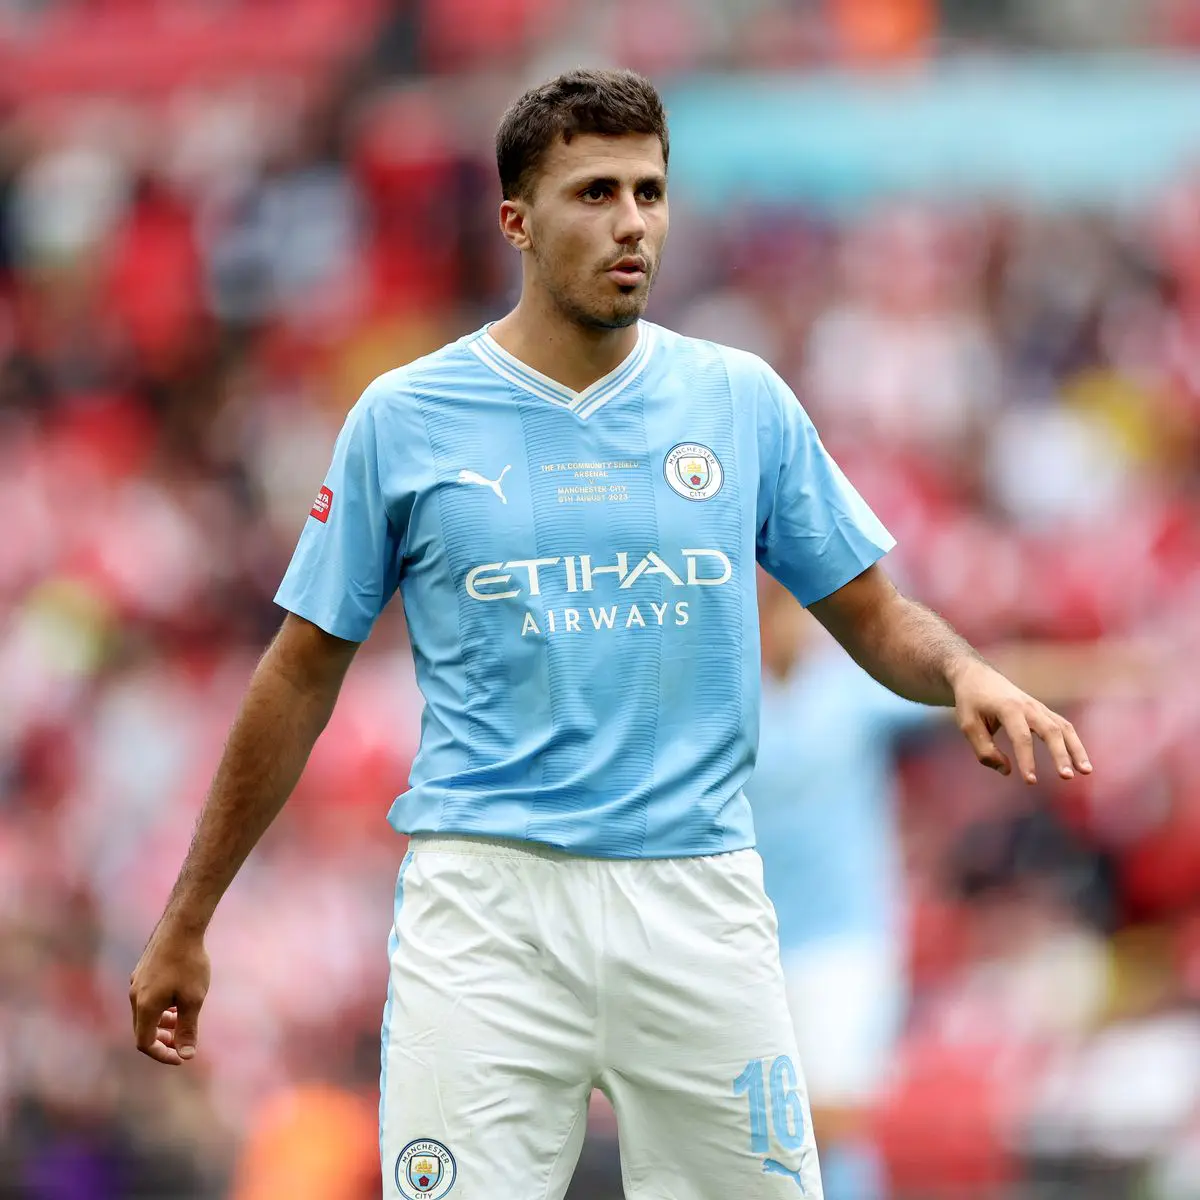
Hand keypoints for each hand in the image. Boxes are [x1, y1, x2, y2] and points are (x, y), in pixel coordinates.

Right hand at [129, 921, 210, 1064]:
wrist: (181, 926)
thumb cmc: (189, 963)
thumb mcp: (193, 1000)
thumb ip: (188, 1029)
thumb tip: (186, 1056)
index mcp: (144, 1007)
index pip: (145, 1043)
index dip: (162, 1054)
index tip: (181, 1056)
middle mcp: (134, 996)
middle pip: (142, 1030)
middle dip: (161, 1041)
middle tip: (181, 1042)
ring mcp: (136, 982)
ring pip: (144, 1013)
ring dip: (161, 1023)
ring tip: (181, 1021)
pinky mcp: (142, 971)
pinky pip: (147, 998)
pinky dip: (160, 1007)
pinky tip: (178, 999)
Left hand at [952, 659, 1092, 784]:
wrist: (977, 676)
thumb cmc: (971, 702)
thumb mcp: (968, 724)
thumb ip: (984, 750)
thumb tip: (1007, 771)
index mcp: (1008, 707)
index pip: (1021, 737)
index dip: (1027, 760)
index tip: (1031, 782)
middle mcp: (1028, 706)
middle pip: (1051, 730)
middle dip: (1061, 754)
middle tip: (1067, 776)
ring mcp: (1039, 707)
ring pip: (1064, 727)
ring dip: (1076, 749)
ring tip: (1086, 771)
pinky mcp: (1043, 711)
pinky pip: (1064, 726)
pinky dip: (1074, 743)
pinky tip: (1080, 762)